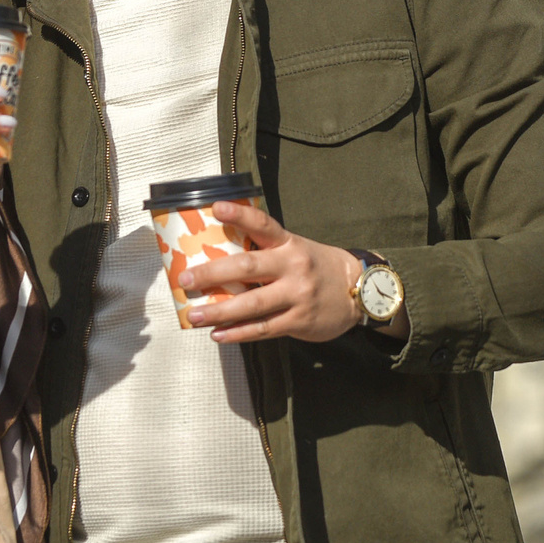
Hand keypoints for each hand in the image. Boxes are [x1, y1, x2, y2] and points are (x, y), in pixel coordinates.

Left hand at [181, 201, 406, 343]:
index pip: (263, 224)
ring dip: (219, 311)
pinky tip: (218, 334)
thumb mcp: (296, 249)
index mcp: (289, 243)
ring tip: (194, 315)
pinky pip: (263, 329)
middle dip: (212, 273)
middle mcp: (293, 266)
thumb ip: (265, 253)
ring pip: (252, 304)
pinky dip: (238, 333)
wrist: (357, 292)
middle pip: (247, 267)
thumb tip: (219, 259)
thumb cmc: (316, 267)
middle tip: (185, 279)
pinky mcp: (299, 320)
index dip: (240, 215)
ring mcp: (297, 295)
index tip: (217, 208)